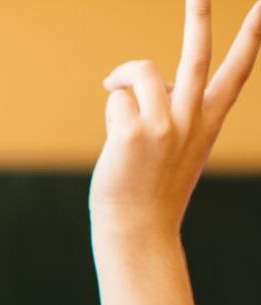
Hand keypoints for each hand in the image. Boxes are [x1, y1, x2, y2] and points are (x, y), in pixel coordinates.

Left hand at [90, 0, 260, 235]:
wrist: (137, 230)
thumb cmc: (150, 189)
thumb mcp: (171, 147)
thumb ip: (168, 110)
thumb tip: (143, 82)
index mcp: (207, 122)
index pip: (237, 72)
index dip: (252, 38)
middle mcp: (191, 119)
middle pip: (197, 55)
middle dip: (200, 17)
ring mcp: (164, 125)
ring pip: (143, 70)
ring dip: (124, 79)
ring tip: (119, 100)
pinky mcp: (133, 132)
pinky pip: (116, 96)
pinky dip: (111, 110)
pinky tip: (114, 142)